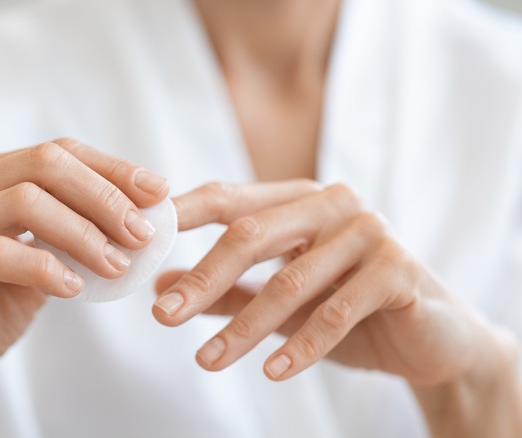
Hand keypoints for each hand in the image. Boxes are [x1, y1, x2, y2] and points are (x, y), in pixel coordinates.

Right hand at [0, 138, 168, 436]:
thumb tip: (140, 218)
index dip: (111, 168)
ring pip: (24, 202)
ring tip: (117, 266)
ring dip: (84, 233)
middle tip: (143, 233)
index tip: (158, 191)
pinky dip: (46, 267)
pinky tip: (74, 288)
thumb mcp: (37, 259)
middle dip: (104, 196)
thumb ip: (71, 232)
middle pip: (43, 164)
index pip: (55, 152)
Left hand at [152, 181, 514, 386]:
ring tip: (207, 362)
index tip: (138, 241)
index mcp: (297, 199)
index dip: (180, 215)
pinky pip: (338, 311)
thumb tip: (160, 289)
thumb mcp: (278, 300)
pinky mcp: (399, 269)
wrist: (431, 338)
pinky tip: (272, 372)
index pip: (226, 198)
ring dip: (243, 327)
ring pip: (289, 280)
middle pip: (249, 234)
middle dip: (202, 279)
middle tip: (162, 317)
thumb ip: (224, 290)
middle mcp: (331, 204)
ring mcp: (369, 232)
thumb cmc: (348, 309)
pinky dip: (301, 345)